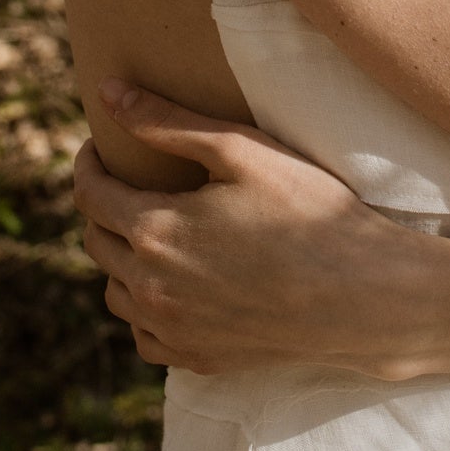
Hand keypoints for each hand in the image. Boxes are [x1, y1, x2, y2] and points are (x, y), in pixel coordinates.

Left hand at [73, 80, 440, 378]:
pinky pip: (144, 336)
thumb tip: (108, 92)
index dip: (89, 163)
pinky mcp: (197, 358)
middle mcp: (151, 287)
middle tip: (125, 181)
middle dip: (101, 205)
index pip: (90, 194)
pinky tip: (172, 285)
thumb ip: (167, 123)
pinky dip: (145, 308)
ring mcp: (172, 330)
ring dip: (119, 258)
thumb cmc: (307, 209)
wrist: (360, 294)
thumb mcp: (241, 150)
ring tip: (148, 230)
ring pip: (115, 292)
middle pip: (96, 241)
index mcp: (154, 230)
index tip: (99, 146)